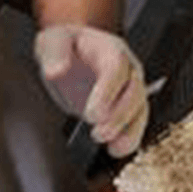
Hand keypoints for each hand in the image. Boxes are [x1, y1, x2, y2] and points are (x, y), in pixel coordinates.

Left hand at [34, 24, 147, 156]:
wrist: (73, 52)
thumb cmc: (65, 45)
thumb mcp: (52, 41)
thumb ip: (54, 53)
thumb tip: (55, 71)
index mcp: (110, 49)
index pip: (116, 69)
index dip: (107, 93)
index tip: (92, 114)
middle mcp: (127, 68)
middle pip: (134, 92)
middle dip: (119, 116)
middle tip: (97, 133)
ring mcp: (131, 87)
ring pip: (140, 109)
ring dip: (128, 131)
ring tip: (111, 147)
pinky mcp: (128, 106)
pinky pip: (137, 123)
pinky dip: (130, 138)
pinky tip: (115, 150)